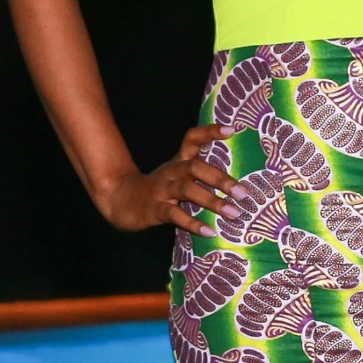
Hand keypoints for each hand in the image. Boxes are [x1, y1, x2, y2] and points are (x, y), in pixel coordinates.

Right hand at [99, 124, 240, 234]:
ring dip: (212, 201)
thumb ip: (201, 173)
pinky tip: (209, 232)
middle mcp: (172, 172)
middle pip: (195, 168)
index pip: (192, 138)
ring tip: (233, 212)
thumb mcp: (177, 174)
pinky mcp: (154, 209)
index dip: (209, 132)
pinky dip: (193, 223)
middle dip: (220, 179)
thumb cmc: (158, 189)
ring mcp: (162, 190)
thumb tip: (236, 181)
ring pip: (187, 190)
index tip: (231, 129)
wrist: (120, 200)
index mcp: (179, 161)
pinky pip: (175, 215)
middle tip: (243, 193)